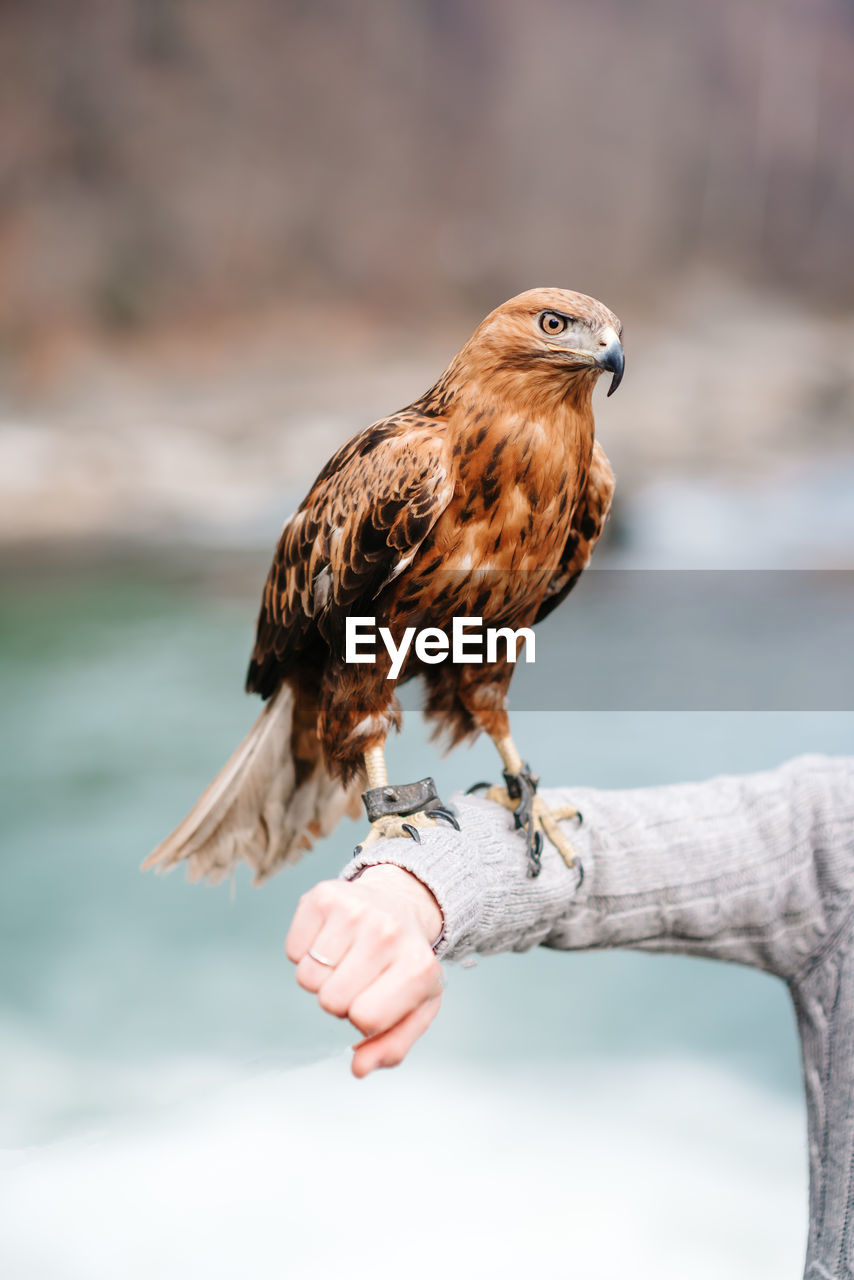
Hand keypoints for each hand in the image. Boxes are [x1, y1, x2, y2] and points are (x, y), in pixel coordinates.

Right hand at [285, 864, 444, 1077]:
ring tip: (345, 958)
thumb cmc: (403, 964)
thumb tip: (358, 1068)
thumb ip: (392, 1046)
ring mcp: (356, 910)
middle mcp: (388, 933)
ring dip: (321, 977)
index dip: (362, 1018)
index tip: (375, 998)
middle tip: (359, 977)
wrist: (399, 903)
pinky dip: (304, 952)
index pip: (365, 1019)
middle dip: (340, 998)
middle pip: (330, 1001)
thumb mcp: (415, 1008)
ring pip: (307, 978)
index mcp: (418, 967)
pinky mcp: (324, 895)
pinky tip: (330, 939)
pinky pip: (292, 950)